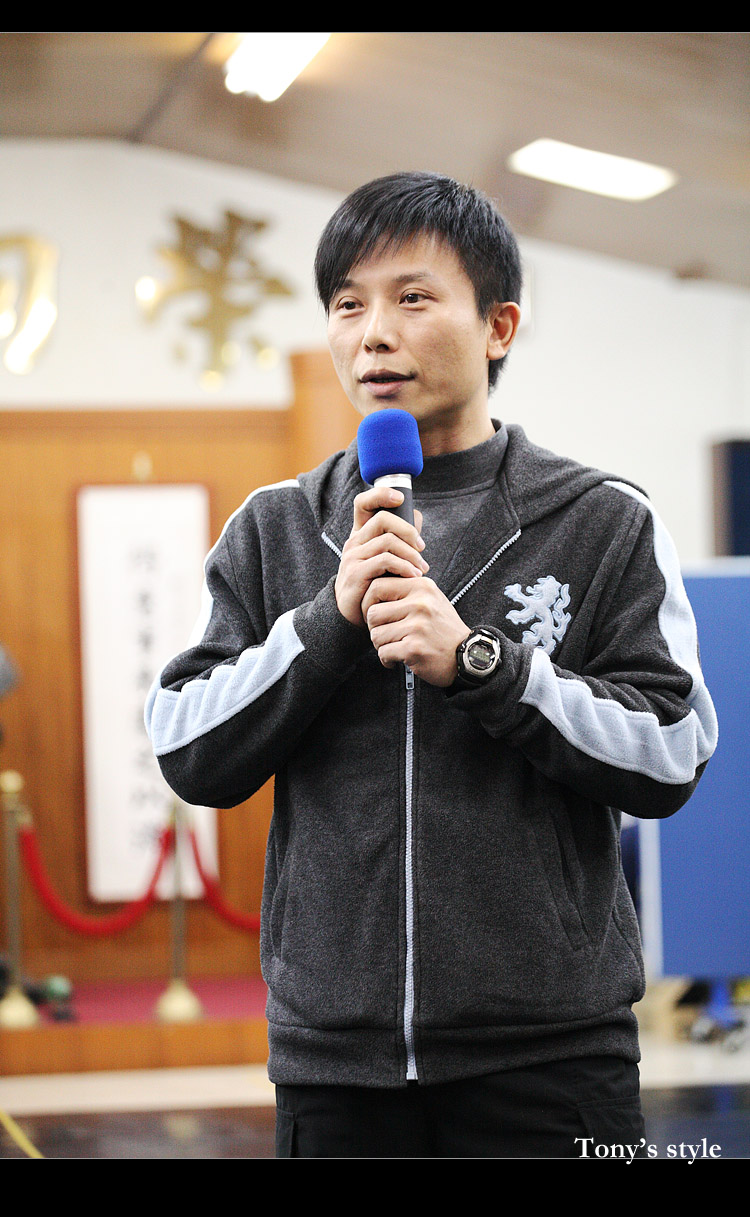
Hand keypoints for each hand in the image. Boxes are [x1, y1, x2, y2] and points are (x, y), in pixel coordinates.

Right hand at [335, 486, 428, 628]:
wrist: (352, 614)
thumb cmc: (373, 584)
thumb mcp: (384, 559)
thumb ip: (399, 539)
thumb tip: (416, 517)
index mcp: (361, 535)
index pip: (363, 503)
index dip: (380, 494)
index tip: (400, 498)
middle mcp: (354, 542)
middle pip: (382, 519)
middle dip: (408, 530)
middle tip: (421, 547)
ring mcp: (352, 557)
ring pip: (387, 541)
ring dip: (411, 554)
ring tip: (422, 569)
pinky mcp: (356, 574)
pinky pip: (384, 561)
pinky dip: (404, 566)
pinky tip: (413, 576)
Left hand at [363, 576, 470, 687]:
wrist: (468, 655)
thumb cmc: (443, 628)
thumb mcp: (430, 598)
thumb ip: (406, 589)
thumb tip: (372, 584)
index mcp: (421, 587)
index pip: (377, 586)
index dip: (368, 602)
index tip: (376, 614)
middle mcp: (420, 604)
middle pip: (372, 612)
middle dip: (374, 627)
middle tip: (385, 634)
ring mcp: (417, 626)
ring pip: (375, 634)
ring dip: (381, 645)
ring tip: (394, 646)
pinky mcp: (414, 648)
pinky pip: (384, 653)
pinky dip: (387, 659)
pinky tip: (397, 659)